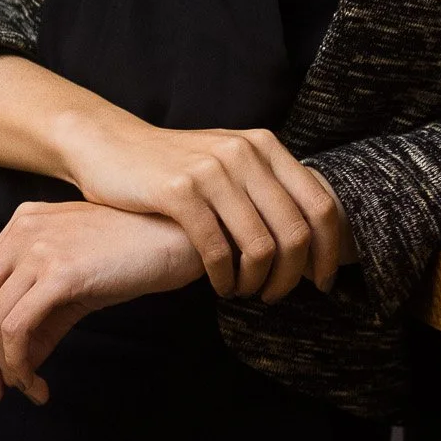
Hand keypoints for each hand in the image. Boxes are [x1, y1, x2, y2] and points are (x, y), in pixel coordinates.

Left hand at [0, 201, 202, 403]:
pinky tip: (38, 384)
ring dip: (4, 370)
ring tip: (28, 390)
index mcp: (21, 224)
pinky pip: (15, 330)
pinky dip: (19, 366)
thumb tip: (15, 362)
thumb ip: (41, 314)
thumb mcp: (76, 281)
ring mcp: (38, 248)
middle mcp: (21, 231)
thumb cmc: (133, 257)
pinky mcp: (59, 272)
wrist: (178, 239)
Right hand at [54, 116, 346, 299]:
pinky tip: (218, 285)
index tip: (323, 282)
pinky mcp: (179, 191)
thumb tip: (312, 236)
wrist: (111, 145)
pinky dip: (224, 277)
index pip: (321, 204)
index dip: (330, 251)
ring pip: (260, 246)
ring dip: (256, 282)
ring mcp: (213, 171)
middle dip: (291, 276)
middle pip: (296, 232)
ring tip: (243, 291)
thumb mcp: (229, 160)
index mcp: (265, 146)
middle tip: (275, 295)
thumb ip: (267, 186)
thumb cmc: (175, 166)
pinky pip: (217, 250)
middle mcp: (245, 153)